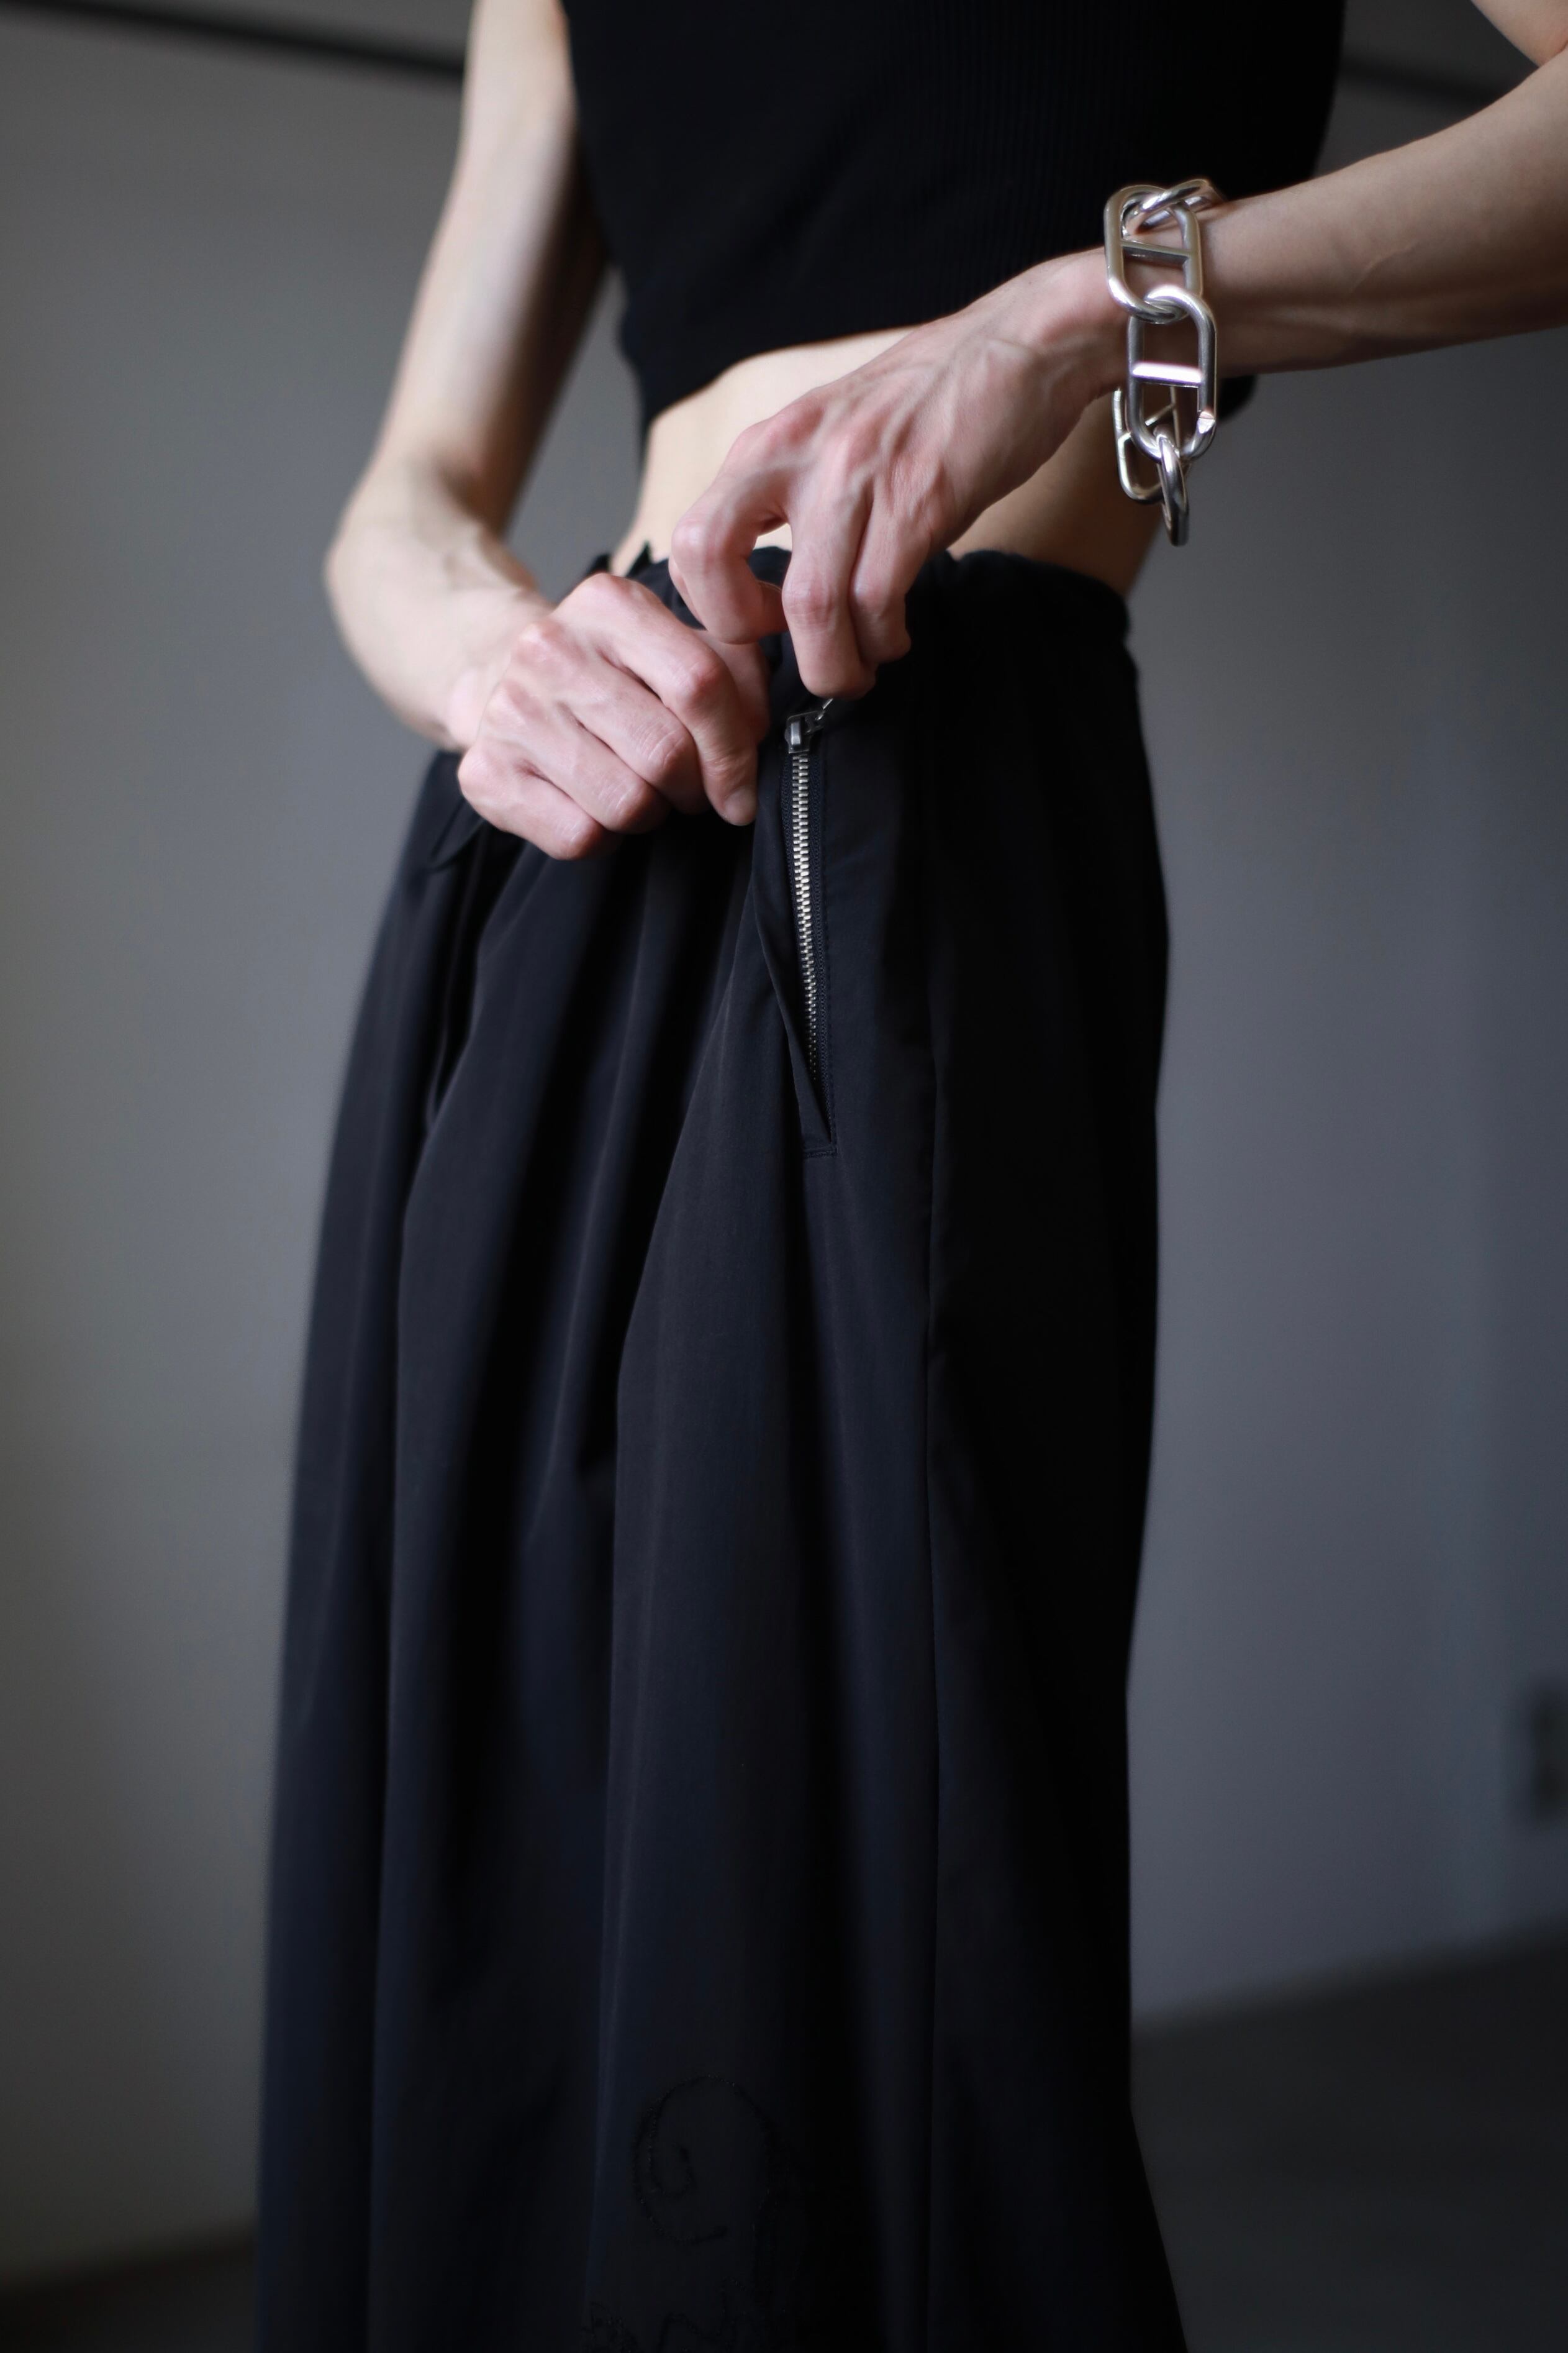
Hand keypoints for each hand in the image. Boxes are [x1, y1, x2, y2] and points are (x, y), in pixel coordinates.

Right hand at [455, 569, 770, 858]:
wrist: (499, 677)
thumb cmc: (611, 673)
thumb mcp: (676, 645)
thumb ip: (735, 670)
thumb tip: (758, 728)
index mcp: (609, 604)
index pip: (699, 684)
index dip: (734, 750)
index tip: (741, 788)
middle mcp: (549, 648)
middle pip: (665, 753)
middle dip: (693, 788)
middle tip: (688, 788)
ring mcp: (509, 711)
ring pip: (625, 803)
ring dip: (649, 813)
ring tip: (638, 789)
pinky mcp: (485, 772)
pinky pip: (579, 837)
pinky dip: (602, 836)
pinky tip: (592, 803)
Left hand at [668, 251, 1118, 697]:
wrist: (1021, 345)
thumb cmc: (933, 402)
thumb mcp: (836, 436)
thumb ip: (797, 498)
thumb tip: (781, 589)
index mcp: (770, 443)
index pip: (691, 538)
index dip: (714, 604)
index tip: (762, 624)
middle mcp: (797, 453)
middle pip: (713, 561)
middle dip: (744, 635)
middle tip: (793, 651)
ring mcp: (855, 475)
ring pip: (809, 605)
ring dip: (832, 662)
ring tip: (858, 669)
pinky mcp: (917, 500)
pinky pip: (876, 600)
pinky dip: (882, 639)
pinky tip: (895, 637)